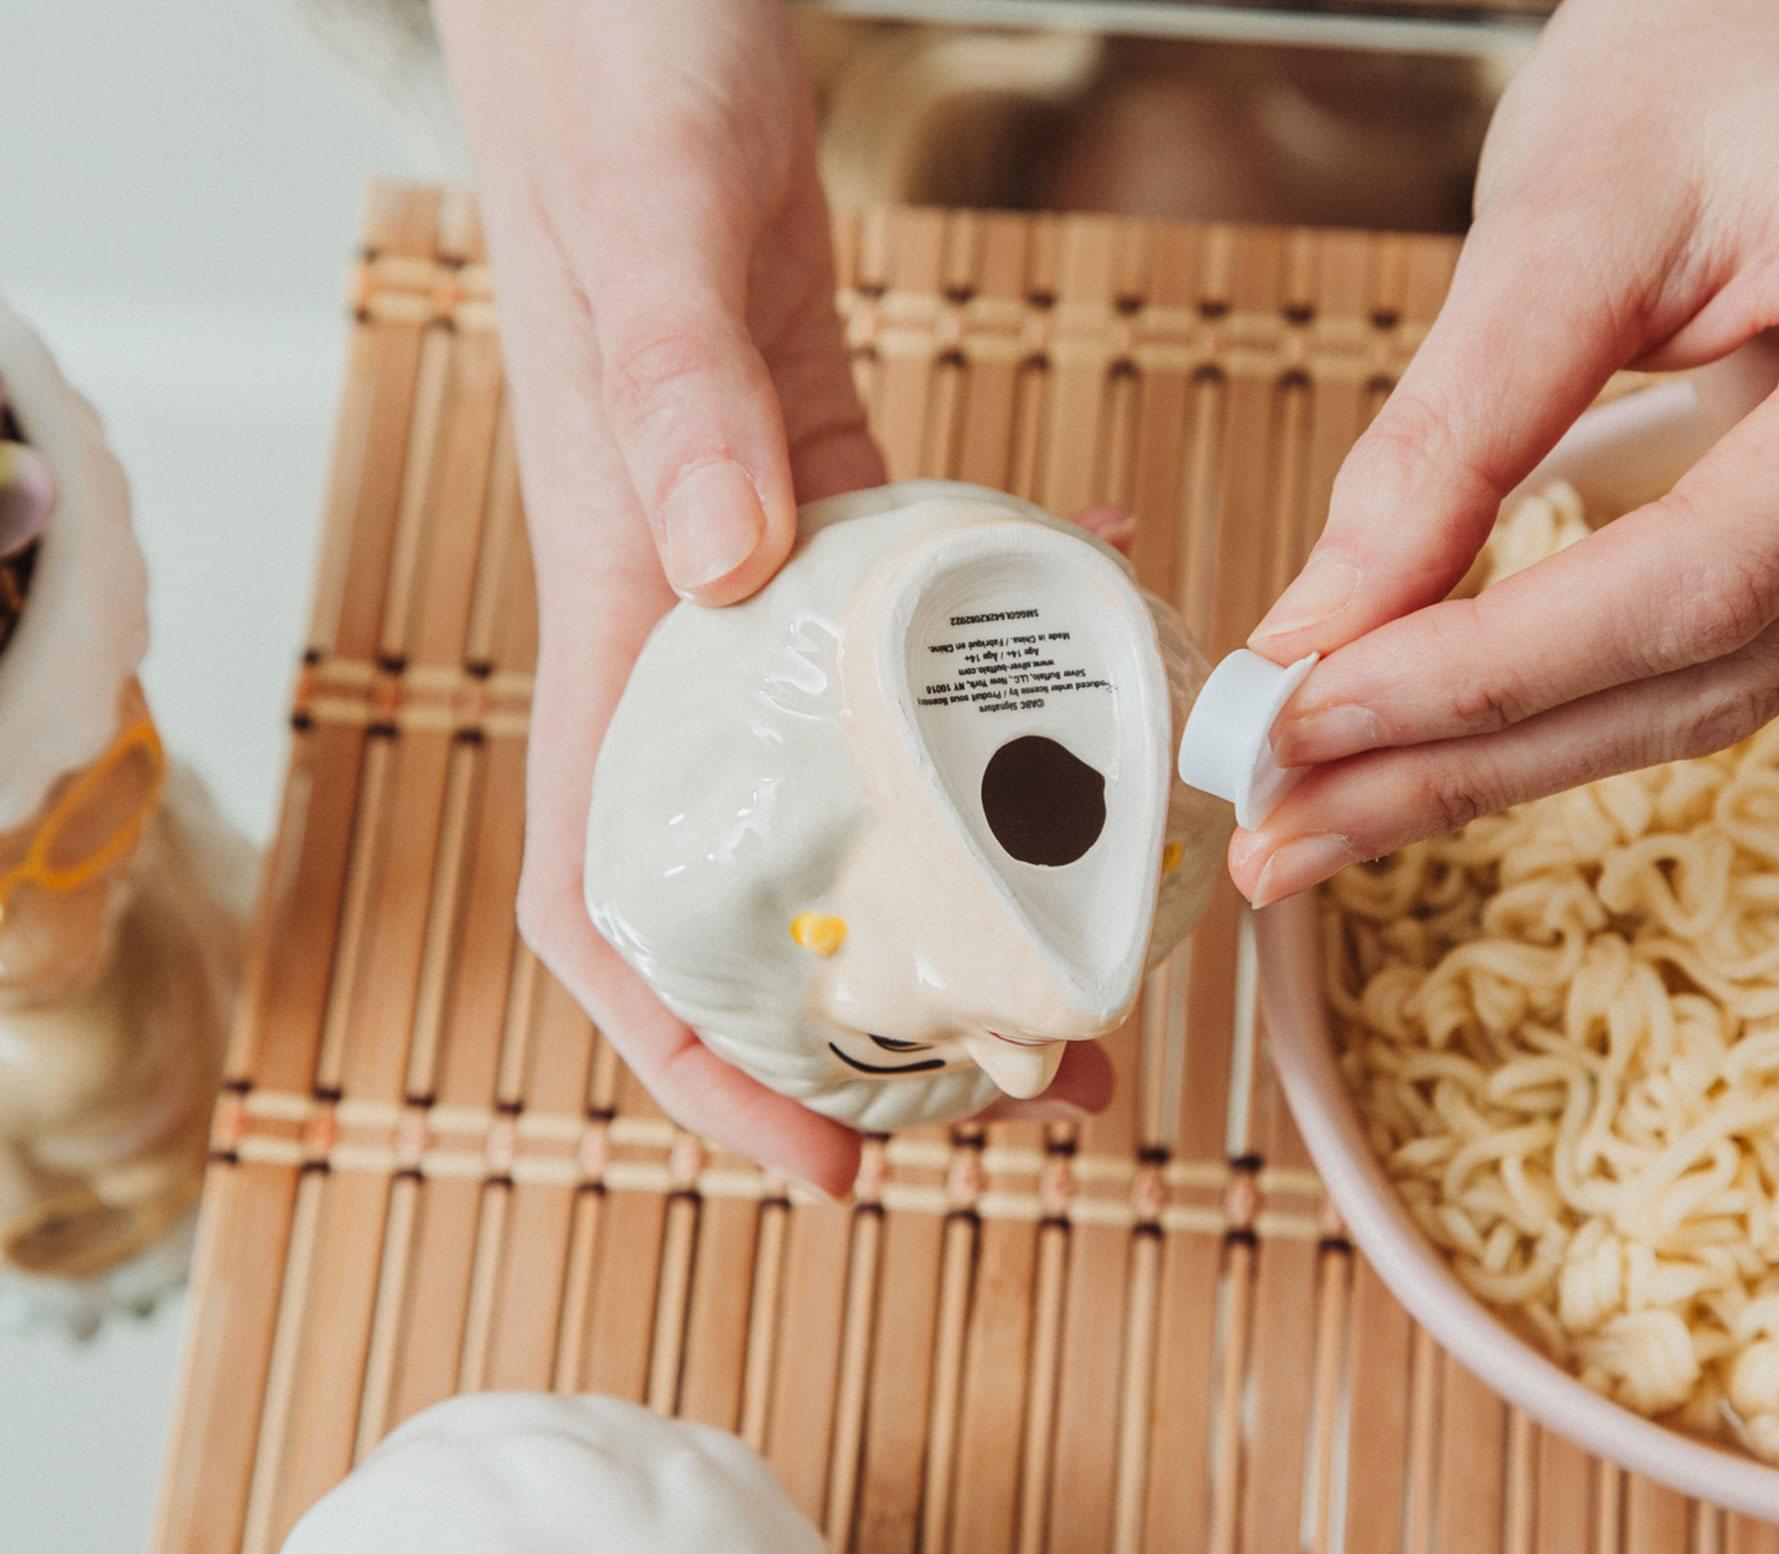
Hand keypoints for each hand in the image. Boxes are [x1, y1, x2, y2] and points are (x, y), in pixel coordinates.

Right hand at [434, 0, 1107, 1191]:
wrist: (640, 12)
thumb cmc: (617, 97)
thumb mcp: (653, 234)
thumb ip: (678, 394)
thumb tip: (723, 564)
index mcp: (619, 609)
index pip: (611, 896)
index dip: (694, 1055)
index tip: (825, 1159)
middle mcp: (689, 629)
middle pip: (752, 897)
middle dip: (861, 1030)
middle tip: (1020, 1098)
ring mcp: (769, 583)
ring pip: (851, 805)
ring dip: (958, 909)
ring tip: (1088, 985)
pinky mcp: (842, 514)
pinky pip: (921, 666)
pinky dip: (1007, 726)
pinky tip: (1112, 730)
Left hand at [1235, 0, 1778, 907]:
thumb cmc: (1751, 34)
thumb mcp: (1576, 203)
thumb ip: (1454, 429)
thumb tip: (1321, 625)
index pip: (1696, 579)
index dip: (1478, 673)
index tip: (1302, 716)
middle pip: (1699, 680)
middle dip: (1464, 764)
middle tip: (1283, 830)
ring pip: (1702, 693)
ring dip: (1495, 760)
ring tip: (1321, 805)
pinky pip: (1708, 648)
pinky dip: (1550, 696)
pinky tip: (1420, 732)